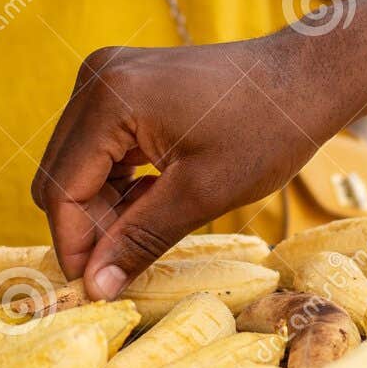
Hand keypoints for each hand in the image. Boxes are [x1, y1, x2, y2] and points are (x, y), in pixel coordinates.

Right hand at [32, 35, 343, 299]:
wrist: (305, 78)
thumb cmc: (267, 129)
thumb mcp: (202, 195)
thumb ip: (140, 240)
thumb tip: (96, 287)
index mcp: (110, 99)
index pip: (61, 188)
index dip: (74, 245)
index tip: (95, 289)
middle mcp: (96, 79)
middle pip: (61, 176)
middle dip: (87, 228)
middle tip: (125, 266)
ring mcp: (107, 78)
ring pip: (77, 166)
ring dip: (103, 208)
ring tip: (149, 231)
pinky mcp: (122, 86)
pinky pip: (99, 148)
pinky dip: (117, 183)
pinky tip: (153, 201)